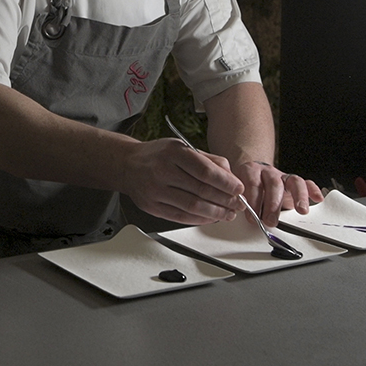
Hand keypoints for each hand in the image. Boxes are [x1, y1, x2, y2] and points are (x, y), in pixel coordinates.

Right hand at [121, 138, 244, 225]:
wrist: (127, 165)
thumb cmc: (157, 155)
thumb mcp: (182, 147)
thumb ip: (207, 160)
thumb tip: (230, 177)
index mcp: (173, 152)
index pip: (205, 170)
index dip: (225, 182)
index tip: (238, 189)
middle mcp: (162, 171)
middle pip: (201, 190)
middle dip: (225, 200)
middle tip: (237, 204)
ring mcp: (155, 191)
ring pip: (192, 206)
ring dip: (215, 213)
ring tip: (228, 213)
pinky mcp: (152, 207)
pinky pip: (181, 217)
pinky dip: (199, 219)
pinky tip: (210, 217)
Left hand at [233, 161, 323, 227]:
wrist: (251, 174)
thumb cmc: (243, 187)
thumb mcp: (236, 192)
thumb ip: (238, 201)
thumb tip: (236, 215)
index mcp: (250, 171)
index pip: (252, 183)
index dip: (252, 199)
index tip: (251, 215)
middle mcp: (268, 172)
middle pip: (273, 184)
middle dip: (272, 204)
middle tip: (270, 221)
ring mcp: (282, 176)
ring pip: (293, 181)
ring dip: (298, 196)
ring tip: (301, 210)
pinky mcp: (294, 182)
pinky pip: (306, 183)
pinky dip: (313, 190)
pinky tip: (317, 199)